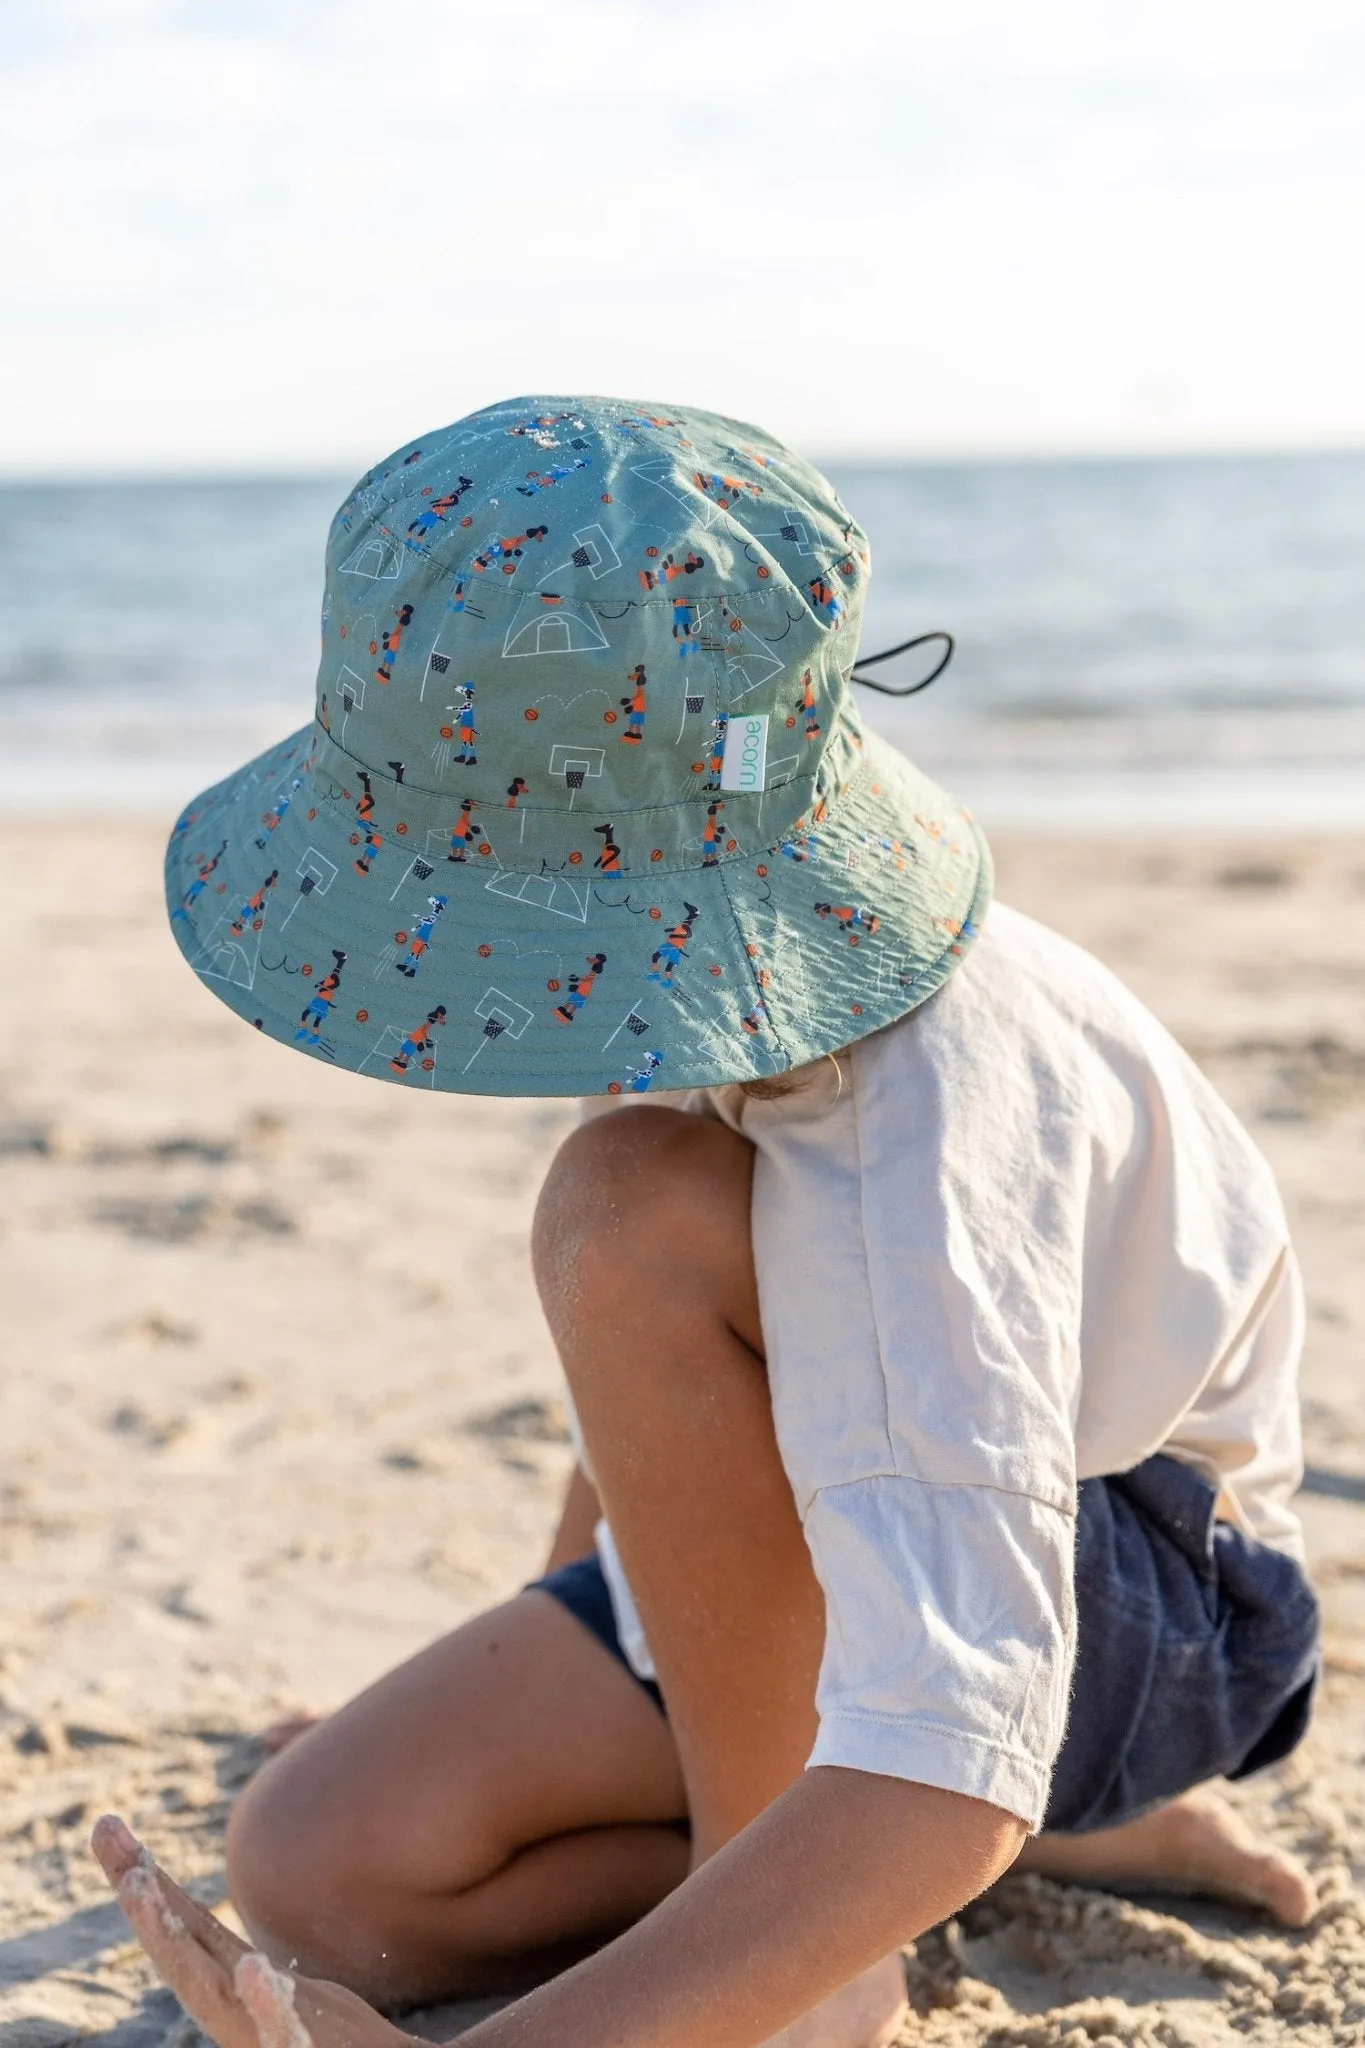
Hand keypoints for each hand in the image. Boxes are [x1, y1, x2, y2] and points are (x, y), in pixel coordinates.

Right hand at [91, 1816, 417, 2047]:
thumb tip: (245, 1949)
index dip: (146, 1881)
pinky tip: (252, 1967)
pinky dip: (265, 2003)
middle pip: (180, 1945)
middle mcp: (235, 2010)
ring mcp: (261, 2035)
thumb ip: (269, 1984)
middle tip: (104, 1829)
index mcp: (235, 1988)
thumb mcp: (298, 2005)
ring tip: (138, 1881)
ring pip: (209, 1988)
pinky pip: (284, 2030)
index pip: (185, 1925)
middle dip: (139, 1892)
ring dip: (169, 1937)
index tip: (109, 1826)